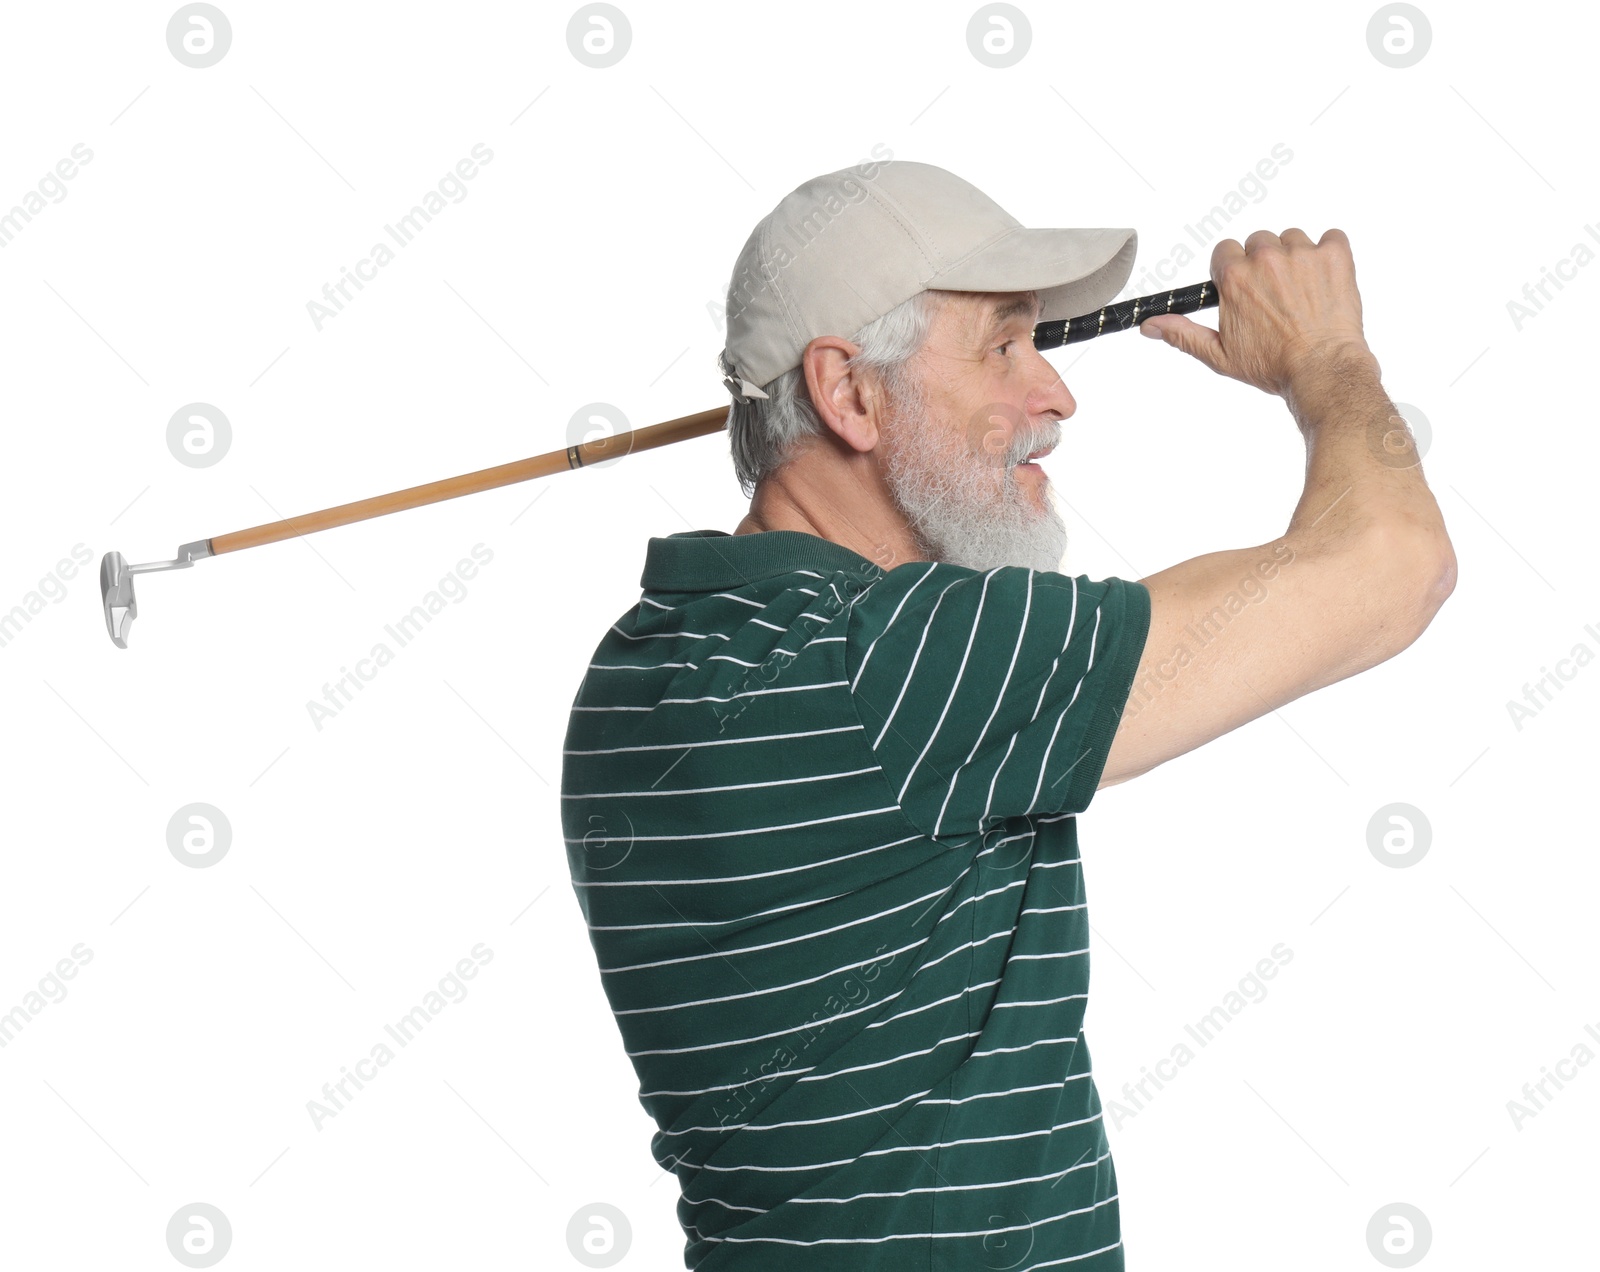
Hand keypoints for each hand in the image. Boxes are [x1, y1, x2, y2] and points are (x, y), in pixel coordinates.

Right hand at [1139, 228, 1377, 396]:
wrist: (1321, 370)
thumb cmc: (1271, 365)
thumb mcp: (1219, 354)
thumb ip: (1183, 333)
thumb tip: (1150, 325)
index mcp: (1234, 277)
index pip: (1225, 251)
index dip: (1233, 271)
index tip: (1243, 289)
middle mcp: (1266, 258)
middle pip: (1258, 241)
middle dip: (1263, 263)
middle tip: (1274, 295)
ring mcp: (1303, 254)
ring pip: (1293, 239)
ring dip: (1295, 258)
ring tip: (1301, 293)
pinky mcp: (1335, 255)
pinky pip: (1332, 236)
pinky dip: (1329, 254)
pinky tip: (1325, 280)